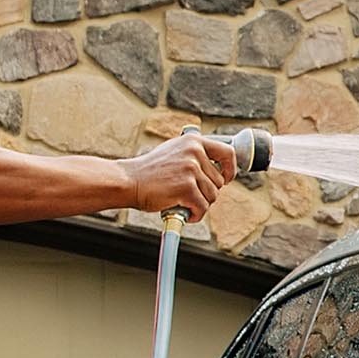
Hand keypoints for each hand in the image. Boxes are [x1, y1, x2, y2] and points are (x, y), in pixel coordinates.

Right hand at [122, 131, 238, 221]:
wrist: (128, 181)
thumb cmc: (149, 171)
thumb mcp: (173, 152)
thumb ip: (193, 155)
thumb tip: (216, 167)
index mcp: (193, 141)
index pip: (227, 152)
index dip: (230, 169)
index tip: (226, 179)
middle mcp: (194, 152)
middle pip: (219, 182)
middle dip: (206, 193)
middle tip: (189, 197)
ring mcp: (191, 169)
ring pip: (212, 197)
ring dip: (199, 205)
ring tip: (182, 203)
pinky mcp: (186, 187)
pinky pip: (202, 208)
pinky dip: (195, 215)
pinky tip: (183, 212)